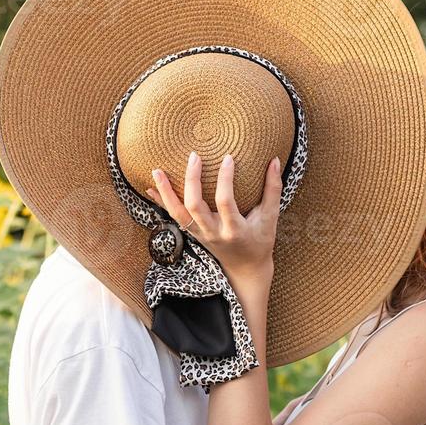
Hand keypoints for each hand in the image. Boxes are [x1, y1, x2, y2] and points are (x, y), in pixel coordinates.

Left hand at [145, 151, 281, 286]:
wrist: (245, 269)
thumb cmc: (261, 241)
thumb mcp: (271, 218)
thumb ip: (273, 189)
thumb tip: (275, 160)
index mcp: (234, 229)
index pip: (225, 202)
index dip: (225, 179)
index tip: (227, 158)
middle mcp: (213, 233)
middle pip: (194, 206)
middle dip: (191, 180)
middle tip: (194, 156)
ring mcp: (199, 234)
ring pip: (177, 214)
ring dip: (166, 192)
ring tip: (157, 170)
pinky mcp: (192, 233)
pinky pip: (173, 217)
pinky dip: (161, 203)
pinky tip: (149, 188)